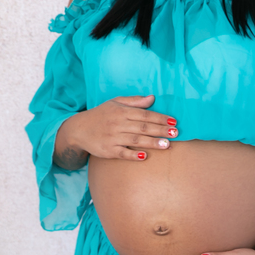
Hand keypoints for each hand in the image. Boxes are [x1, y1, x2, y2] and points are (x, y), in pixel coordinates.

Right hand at [55, 94, 176, 164]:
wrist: (78, 129)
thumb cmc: (101, 115)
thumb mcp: (115, 103)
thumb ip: (135, 101)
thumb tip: (153, 98)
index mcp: (121, 111)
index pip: (144, 115)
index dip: (160, 118)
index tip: (174, 121)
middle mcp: (118, 124)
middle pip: (142, 127)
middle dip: (160, 130)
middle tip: (175, 133)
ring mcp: (113, 138)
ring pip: (135, 140)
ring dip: (152, 142)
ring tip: (166, 145)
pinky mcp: (108, 151)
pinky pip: (123, 153)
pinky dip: (133, 155)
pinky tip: (145, 156)